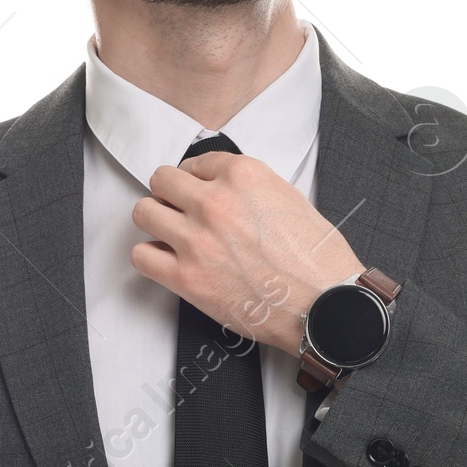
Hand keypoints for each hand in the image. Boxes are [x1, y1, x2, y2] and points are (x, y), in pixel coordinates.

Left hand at [130, 150, 360, 355]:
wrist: (324, 305)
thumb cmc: (316, 259)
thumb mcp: (290, 198)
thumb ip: (250, 188)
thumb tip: (226, 191)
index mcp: (243, 176)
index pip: (196, 162)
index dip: (196, 179)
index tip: (199, 192)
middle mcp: (215, 202)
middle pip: (162, 181)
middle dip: (170, 195)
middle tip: (180, 211)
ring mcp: (197, 240)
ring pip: (144, 213)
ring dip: (156, 222)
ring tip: (171, 235)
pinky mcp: (186, 278)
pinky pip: (142, 256)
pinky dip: (151, 257)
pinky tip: (168, 262)